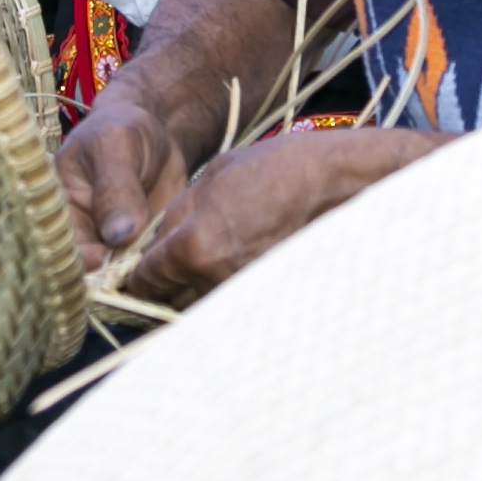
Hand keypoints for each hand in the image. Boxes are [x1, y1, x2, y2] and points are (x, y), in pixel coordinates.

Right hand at [60, 91, 190, 258]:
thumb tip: (118, 234)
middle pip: (85, 265)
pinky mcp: (138, 247)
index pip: (59, 239)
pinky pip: (143, 267)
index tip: (100, 257)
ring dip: (134, 274)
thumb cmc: (125, 128)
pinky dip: (155, 268)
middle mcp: (80, 229)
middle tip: (132, 268)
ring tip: (153, 266)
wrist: (158, 131)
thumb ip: (115, 187)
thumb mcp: (116, 145)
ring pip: (116, 272)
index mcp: (59, 203)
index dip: (75, 254)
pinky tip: (169, 261)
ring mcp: (110, 242)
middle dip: (107, 273)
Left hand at [116, 127, 438, 304]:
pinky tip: (234, 276)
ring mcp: (247, 295)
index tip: (138, 270)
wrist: (345, 186)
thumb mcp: (215, 175)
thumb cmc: (282, 169)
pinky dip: (226, 300)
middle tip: (167, 272)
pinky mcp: (272, 303)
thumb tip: (154, 242)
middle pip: (167, 303)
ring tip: (206, 271)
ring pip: (200, 311)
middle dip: (163, 288)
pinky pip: (234, 309)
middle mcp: (218, 279)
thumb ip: (177, 213)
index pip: (144, 279)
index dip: (136, 274)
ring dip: (193, 297)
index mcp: (195, 245)